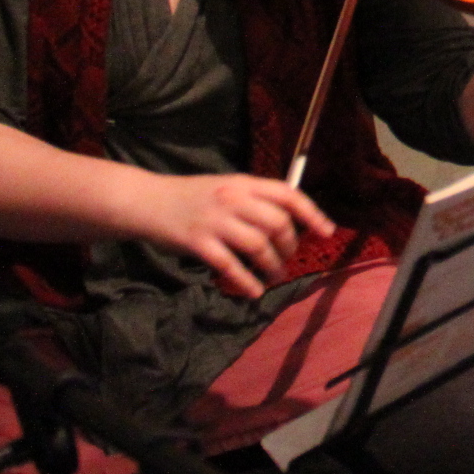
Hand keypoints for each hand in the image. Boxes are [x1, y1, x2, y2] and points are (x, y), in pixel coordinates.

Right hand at [136, 173, 335, 299]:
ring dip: (272, 267)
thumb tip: (290, 222)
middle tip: (287, 260)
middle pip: (277, 224)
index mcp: (244, 183)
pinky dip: (246, 281)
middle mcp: (233, 199)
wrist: (147, 202)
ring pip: (259, 246)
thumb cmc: (192, 197)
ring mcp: (215, 221)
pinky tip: (253, 291)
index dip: (312, 213)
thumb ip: (254, 200)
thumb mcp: (227, 187)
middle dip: (289, 247)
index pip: (288, 194)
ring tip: (274, 277)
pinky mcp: (198, 243)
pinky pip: (231, 266)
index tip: (326, 231)